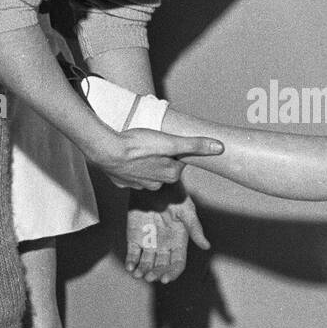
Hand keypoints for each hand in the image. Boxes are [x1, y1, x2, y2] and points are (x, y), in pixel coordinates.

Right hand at [92, 127, 222, 190]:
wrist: (107, 151)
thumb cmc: (139, 145)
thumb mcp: (171, 142)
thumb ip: (195, 145)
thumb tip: (220, 147)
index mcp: (171, 175)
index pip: (179, 161)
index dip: (174, 150)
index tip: (168, 142)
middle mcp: (156, 184)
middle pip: (164, 168)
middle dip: (161, 158)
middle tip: (153, 144)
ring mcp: (138, 185)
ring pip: (148, 173)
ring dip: (146, 163)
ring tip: (139, 149)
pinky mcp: (122, 183)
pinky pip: (130, 175)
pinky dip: (130, 167)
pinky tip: (126, 157)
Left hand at [126, 185, 210, 282]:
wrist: (154, 183)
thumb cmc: (174, 195)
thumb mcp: (187, 211)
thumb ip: (195, 229)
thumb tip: (206, 246)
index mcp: (178, 242)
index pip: (177, 263)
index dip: (172, 272)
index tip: (165, 279)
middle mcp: (164, 245)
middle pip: (161, 266)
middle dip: (155, 274)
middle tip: (150, 277)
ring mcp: (149, 243)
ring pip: (146, 263)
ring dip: (143, 271)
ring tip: (138, 274)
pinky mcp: (135, 238)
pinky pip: (133, 254)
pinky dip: (131, 262)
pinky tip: (130, 267)